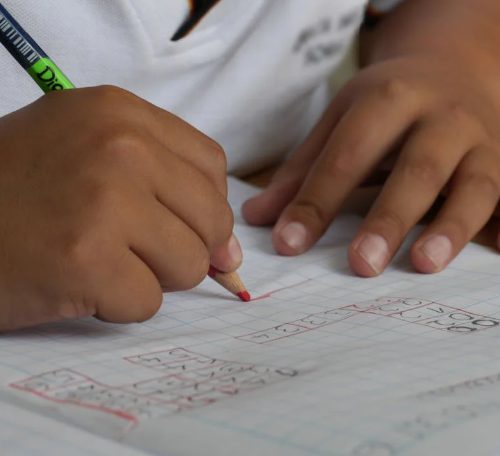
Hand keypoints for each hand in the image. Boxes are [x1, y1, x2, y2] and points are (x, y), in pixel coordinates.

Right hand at [0, 86, 239, 330]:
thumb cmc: (16, 192)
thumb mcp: (89, 156)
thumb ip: (168, 189)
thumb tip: (231, 253)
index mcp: (119, 112)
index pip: (212, 167)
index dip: (201, 206)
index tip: (176, 224)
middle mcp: (119, 147)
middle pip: (212, 219)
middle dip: (181, 247)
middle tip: (128, 247)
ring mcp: (105, 202)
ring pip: (190, 265)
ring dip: (149, 276)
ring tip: (97, 260)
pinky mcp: (87, 261)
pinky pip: (149, 302)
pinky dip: (116, 304)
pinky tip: (75, 282)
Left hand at [242, 57, 499, 276]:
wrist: (455, 70)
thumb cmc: (389, 107)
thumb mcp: (342, 121)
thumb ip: (303, 170)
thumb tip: (258, 221)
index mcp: (390, 99)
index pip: (349, 155)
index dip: (317, 201)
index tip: (289, 245)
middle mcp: (443, 116)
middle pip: (418, 168)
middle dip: (389, 217)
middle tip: (362, 265)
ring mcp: (485, 140)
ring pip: (476, 183)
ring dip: (453, 225)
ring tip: (425, 264)